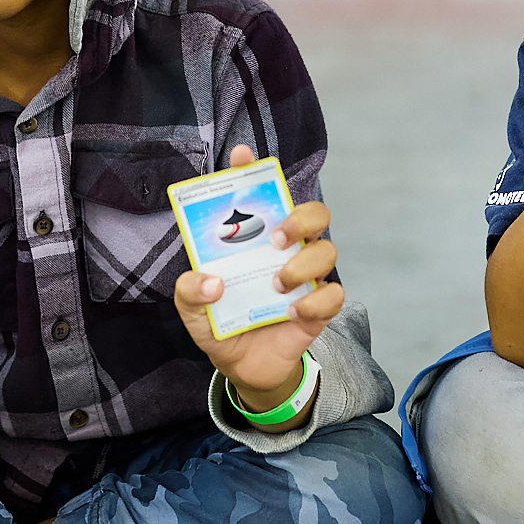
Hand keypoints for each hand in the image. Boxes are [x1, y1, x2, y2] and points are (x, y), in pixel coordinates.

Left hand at [172, 145, 343, 423]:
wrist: (243, 369)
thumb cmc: (219, 324)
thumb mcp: (192, 309)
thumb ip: (190, 292)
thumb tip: (213, 282)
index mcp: (255, 239)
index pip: (260, 194)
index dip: (252, 168)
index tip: (241, 155)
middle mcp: (286, 251)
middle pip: (314, 213)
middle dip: (299, 218)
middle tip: (276, 238)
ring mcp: (306, 277)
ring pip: (328, 249)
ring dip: (303, 264)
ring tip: (277, 284)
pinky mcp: (318, 308)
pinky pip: (333, 295)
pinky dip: (314, 302)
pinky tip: (291, 312)